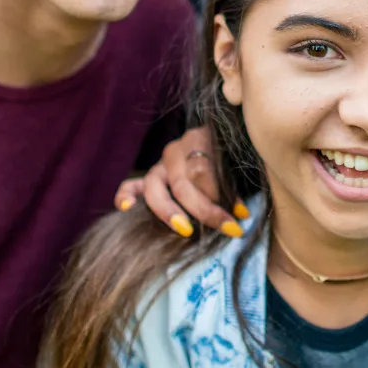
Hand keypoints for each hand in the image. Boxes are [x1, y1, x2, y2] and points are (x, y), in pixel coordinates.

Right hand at [113, 126, 246, 237]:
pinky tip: (127, 207)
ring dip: (169, 210)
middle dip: (203, 209)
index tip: (241, 214)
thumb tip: (241, 212)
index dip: (224, 193)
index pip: (205, 169)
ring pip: (154, 185)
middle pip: (182, 181)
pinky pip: (130, 185)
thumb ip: (234, 183)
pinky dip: (126, 196)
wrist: (218, 141)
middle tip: (225, 228)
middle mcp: (175, 150)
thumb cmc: (228, 156)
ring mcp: (159, 164)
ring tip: (185, 229)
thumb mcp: (234, 161)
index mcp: (199, 138)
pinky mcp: (149, 178)